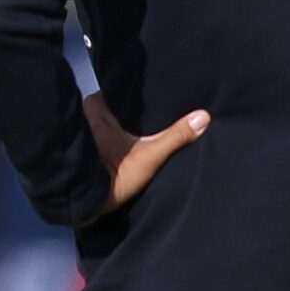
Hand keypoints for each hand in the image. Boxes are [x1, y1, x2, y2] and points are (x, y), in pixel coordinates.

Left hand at [82, 92, 208, 219]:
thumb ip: (176, 136)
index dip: (140, 92)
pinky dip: (120, 132)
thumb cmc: (115, 175)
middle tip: (162, 108)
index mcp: (96, 105)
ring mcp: (86, 127)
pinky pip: (107, 129)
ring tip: (151, 121)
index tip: (161, 91)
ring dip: (128, 120)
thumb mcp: (150, 155)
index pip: (122, 89)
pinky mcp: (88, 143)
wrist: (88, 201)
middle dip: (136, 107)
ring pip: (113, 116)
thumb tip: (203, 116)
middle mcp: (87, 111)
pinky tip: (136, 137)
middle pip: (119, 103)